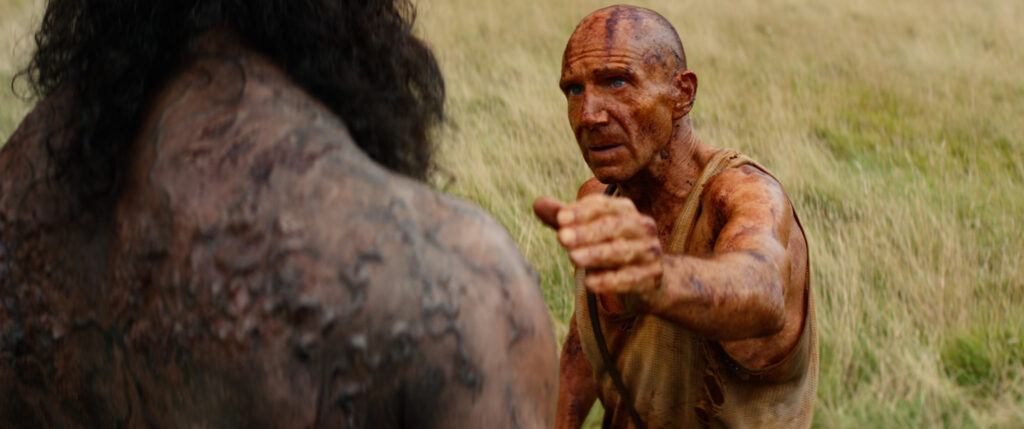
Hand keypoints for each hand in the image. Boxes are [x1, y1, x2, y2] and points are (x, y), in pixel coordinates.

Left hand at [533, 194, 662, 296]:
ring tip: (572, 257)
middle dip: (586, 232)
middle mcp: (641, 227)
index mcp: (625, 211)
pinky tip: (590, 283)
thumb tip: (537, 203)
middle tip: (561, 237)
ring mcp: (649, 252)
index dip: (581, 211)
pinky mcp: (651, 277)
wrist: (650, 282)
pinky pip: (629, 279)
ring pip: (621, 251)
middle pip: (613, 226)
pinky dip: (609, 281)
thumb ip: (565, 220)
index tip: (559, 218)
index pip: (603, 205)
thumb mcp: (590, 234)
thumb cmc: (613, 250)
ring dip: (596, 254)